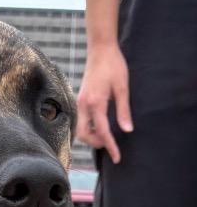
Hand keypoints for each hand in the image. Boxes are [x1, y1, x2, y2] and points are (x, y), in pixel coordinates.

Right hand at [76, 43, 132, 163]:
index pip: (101, 131)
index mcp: (95, 102)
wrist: (100, 49)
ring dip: (91, 136)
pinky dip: (89, 128)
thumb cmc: (113, 65)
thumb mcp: (122, 88)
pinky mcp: (80, 99)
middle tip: (111, 144)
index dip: (110, 146)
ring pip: (80, 129)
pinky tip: (100, 125)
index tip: (117, 157)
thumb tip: (127, 130)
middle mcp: (83, 104)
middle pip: (83, 134)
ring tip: (106, 135)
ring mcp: (80, 102)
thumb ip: (124, 111)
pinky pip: (81, 120)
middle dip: (96, 143)